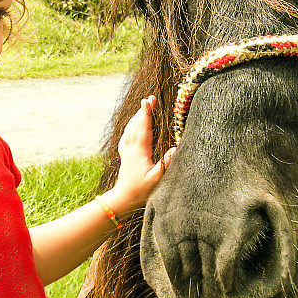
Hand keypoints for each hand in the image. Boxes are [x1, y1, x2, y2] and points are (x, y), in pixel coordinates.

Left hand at [105, 95, 175, 215]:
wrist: (122, 199)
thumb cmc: (140, 191)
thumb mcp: (156, 180)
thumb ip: (166, 164)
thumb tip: (175, 148)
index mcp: (140, 152)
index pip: (144, 128)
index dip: (146, 113)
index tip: (148, 100)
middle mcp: (132, 149)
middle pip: (137, 125)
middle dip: (143, 111)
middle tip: (150, 98)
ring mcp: (127, 152)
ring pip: (130, 130)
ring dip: (137, 117)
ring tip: (143, 107)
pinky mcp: (125, 157)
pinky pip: (126, 137)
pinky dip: (130, 128)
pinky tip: (131, 127)